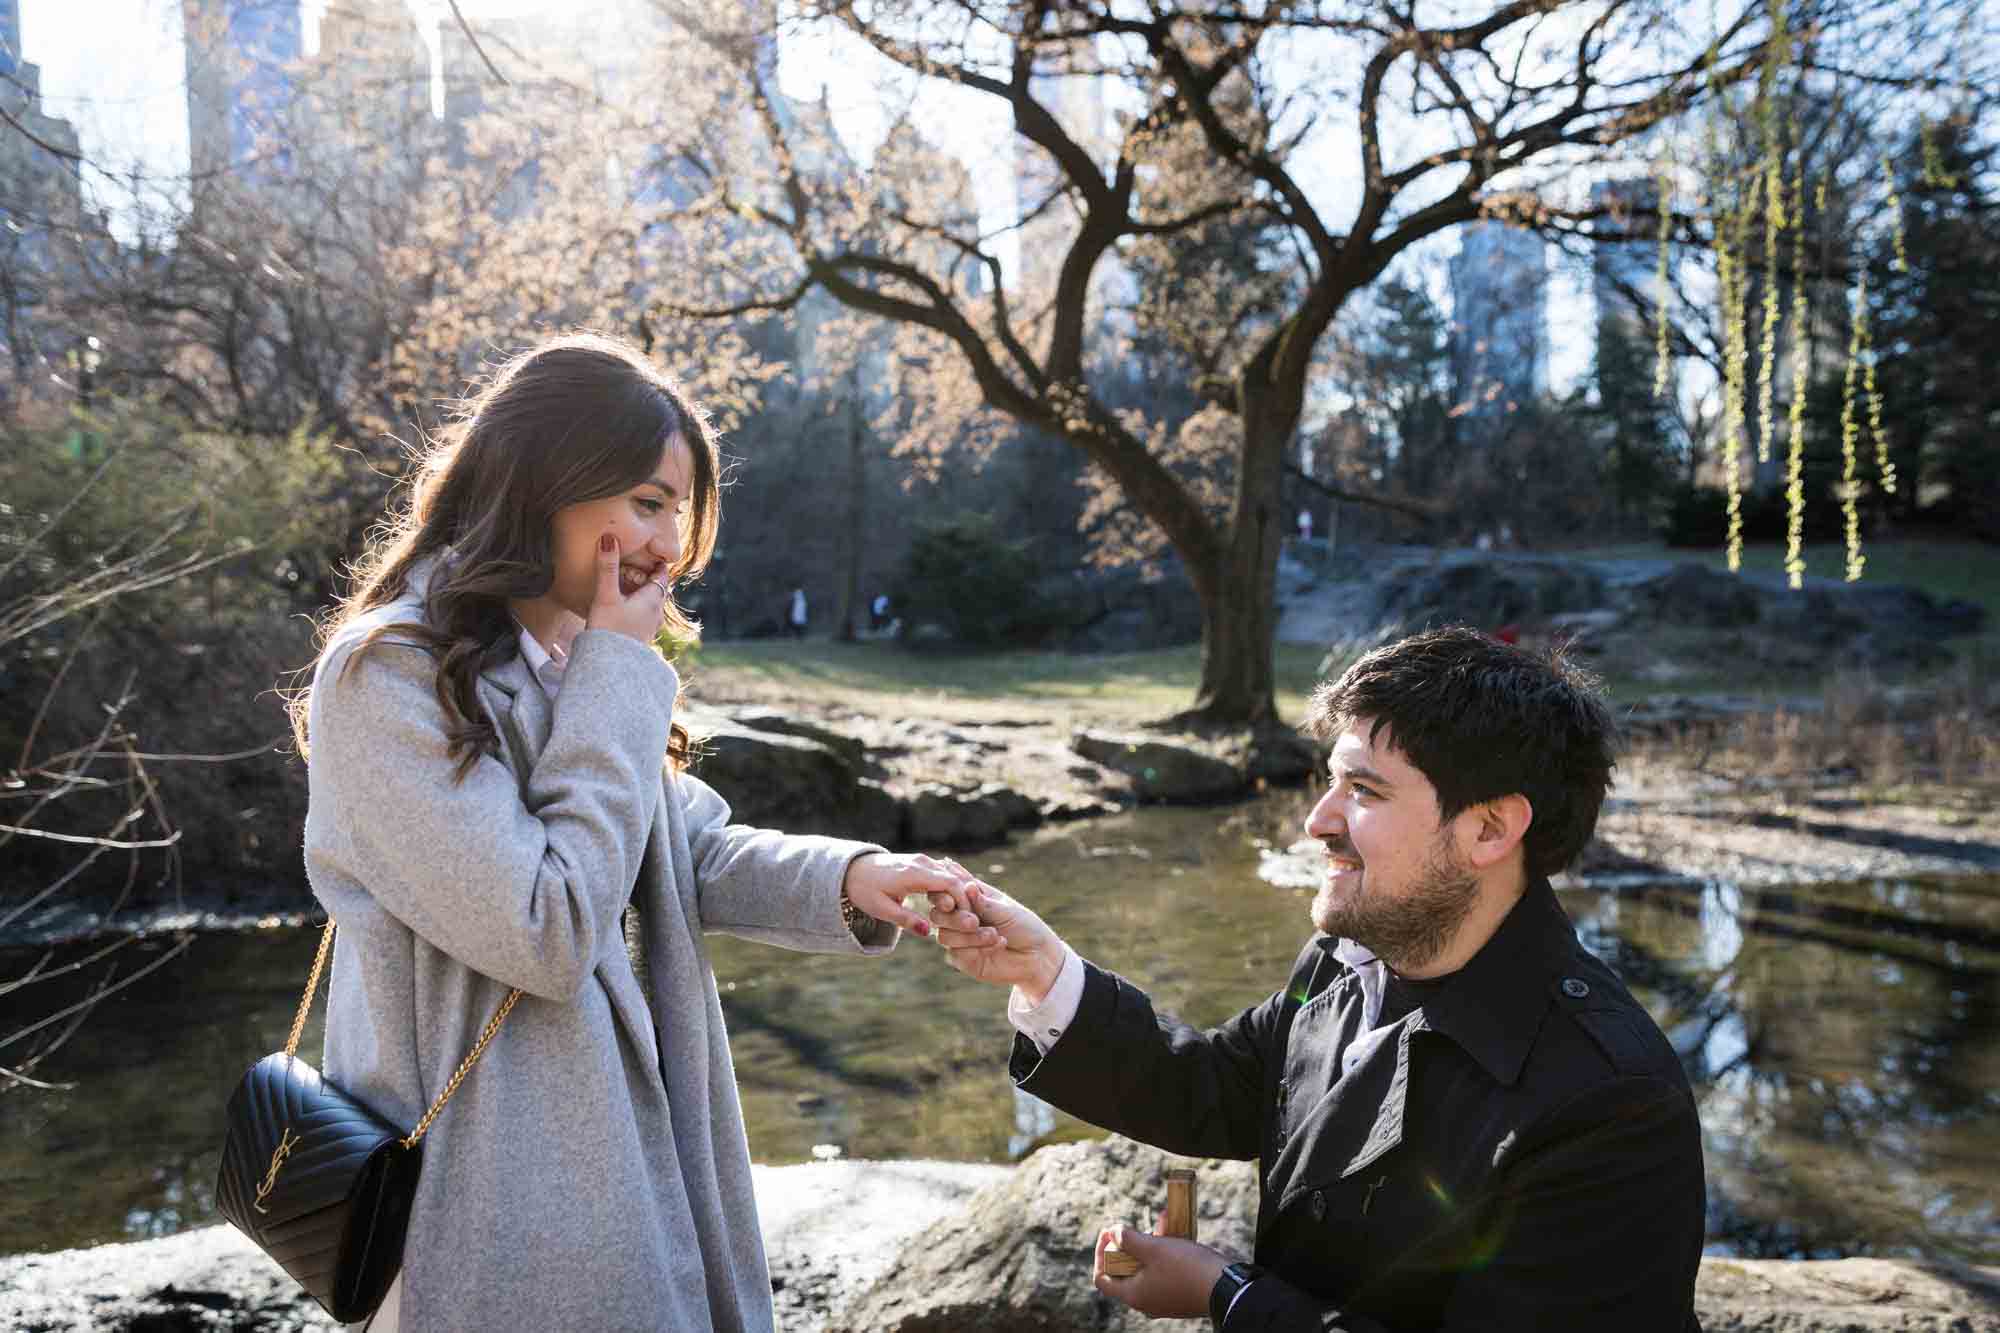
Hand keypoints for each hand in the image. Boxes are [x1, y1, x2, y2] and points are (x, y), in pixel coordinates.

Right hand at [586, 534, 669, 643]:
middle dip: (643, 579)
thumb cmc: (609, 630)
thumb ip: (607, 567)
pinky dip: (634, 610)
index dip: (654, 564)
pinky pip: (642, 619)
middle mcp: (656, 614)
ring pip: (649, 605)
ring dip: (638, 596)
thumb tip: (609, 537)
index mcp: (653, 600)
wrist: (609, 668)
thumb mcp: (606, 596)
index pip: (662, 575)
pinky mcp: (641, 641)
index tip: (643, 556)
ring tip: (622, 590)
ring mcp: (650, 629)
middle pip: (656, 590)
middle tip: (626, 572)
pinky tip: (621, 612)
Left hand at [843, 852, 995, 940]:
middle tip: (972, 921)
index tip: (969, 919)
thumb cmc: (865, 890)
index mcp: (914, 873)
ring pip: (950, 876)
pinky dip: (950, 889)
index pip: (950, 883)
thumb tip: (930, 933)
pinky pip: (941, 875)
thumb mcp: (882, 909)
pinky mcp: (920, 863)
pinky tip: (953, 907)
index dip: (963, 901)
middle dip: (966, 900)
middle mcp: (921, 863)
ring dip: (959, 895)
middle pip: (954, 879)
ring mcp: (922, 861)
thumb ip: (907, 920)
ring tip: (964, 916)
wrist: (852, 870)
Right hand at [929, 881, 1065, 1003]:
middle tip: (974, 922)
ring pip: (944, 936)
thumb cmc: (1024, 926)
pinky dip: (978, 947)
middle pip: (937, 915)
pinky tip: (999, 943)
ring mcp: (959, 939)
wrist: (1038, 956)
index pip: (944, 892)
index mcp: (968, 898)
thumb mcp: (1006, 910)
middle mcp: (959, 918)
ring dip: (969, 935)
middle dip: (954, 918)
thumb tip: (968, 885)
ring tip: (995, 934)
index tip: (955, 899)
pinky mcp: (963, 960)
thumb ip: (984, 902)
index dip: (943, 894)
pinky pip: (957, 954)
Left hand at [1092, 1223, 1229, 1319]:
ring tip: (1163, 1220)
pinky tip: (1177, 1230)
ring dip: (1151, 1243)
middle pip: (1125, 1270)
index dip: (1100, 1254)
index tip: (1110, 1233)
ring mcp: (1163, 1299)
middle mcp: (1146, 1301)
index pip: (1102, 1278)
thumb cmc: (1187, 1268)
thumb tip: (1112, 1232)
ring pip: (1148, 1267)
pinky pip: (1165, 1271)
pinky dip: (1166, 1252)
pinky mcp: (1179, 1294)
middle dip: (1131, 1243)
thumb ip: (1128, 1239)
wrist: (1225, 1288)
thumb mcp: (1154, 1248)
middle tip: (1139, 1227)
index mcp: (1134, 1294)